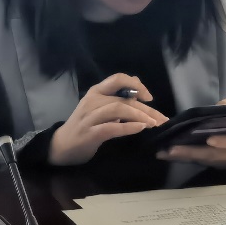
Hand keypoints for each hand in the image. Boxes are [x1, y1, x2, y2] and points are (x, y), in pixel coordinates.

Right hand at [49, 73, 168, 165]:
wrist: (62, 145)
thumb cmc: (84, 125)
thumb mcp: (99, 107)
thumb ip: (116, 97)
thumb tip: (137, 84)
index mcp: (95, 92)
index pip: (117, 79)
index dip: (136, 85)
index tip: (148, 97)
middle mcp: (92, 101)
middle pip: (123, 99)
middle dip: (146, 108)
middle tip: (162, 118)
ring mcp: (90, 117)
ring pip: (118, 110)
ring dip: (139, 116)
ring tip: (154, 124)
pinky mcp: (90, 133)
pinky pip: (112, 128)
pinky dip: (128, 127)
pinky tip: (140, 128)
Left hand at [159, 93, 225, 168]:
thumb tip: (214, 108)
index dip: (223, 142)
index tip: (209, 139)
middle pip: (214, 155)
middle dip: (191, 152)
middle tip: (171, 149)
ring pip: (205, 160)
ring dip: (184, 157)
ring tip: (164, 153)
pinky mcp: (221, 165)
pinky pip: (203, 162)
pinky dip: (187, 159)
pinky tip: (170, 154)